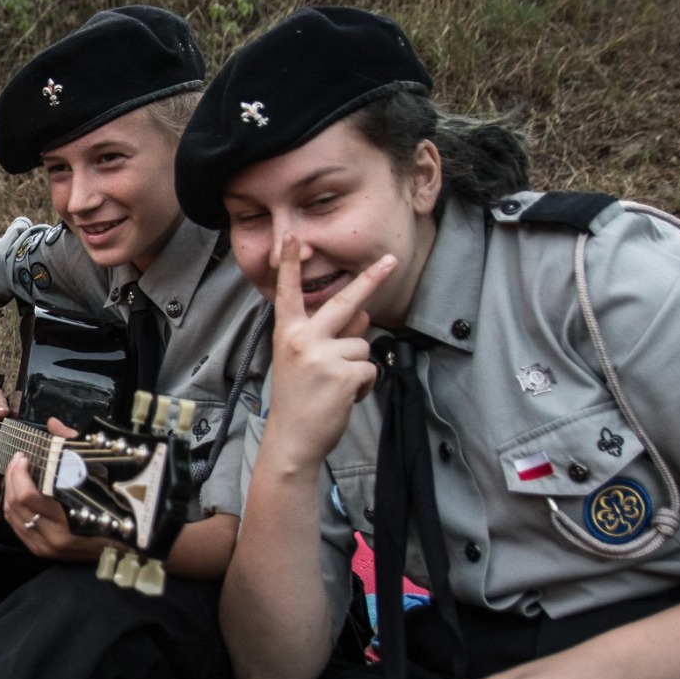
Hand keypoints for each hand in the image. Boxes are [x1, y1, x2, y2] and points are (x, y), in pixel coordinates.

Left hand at [1, 418, 113, 562]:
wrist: (124, 544)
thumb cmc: (115, 506)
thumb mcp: (98, 473)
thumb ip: (72, 446)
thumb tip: (53, 424)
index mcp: (68, 519)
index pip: (28, 496)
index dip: (19, 473)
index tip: (23, 457)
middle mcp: (54, 537)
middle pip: (16, 504)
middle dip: (12, 478)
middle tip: (18, 461)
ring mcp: (46, 547)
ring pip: (12, 516)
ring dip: (10, 492)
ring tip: (17, 474)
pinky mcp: (41, 551)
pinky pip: (17, 527)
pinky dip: (13, 508)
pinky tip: (19, 493)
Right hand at [261, 237, 396, 469]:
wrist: (292, 439)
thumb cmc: (297, 400)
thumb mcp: (305, 362)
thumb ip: (330, 335)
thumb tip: (363, 315)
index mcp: (288, 334)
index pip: (289, 294)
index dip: (290, 265)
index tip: (292, 238)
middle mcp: (303, 340)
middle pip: (344, 303)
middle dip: (370, 279)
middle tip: (391, 260)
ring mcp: (323, 356)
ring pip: (362, 345)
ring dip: (358, 366)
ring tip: (335, 386)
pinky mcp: (343, 374)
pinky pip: (370, 369)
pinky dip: (364, 385)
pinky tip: (344, 397)